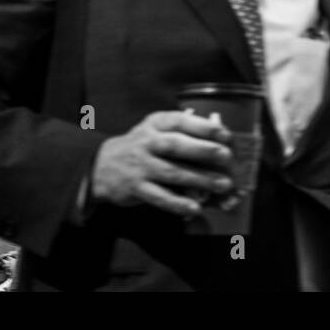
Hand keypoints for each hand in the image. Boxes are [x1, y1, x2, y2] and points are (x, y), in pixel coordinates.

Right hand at [90, 111, 235, 217]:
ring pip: (172, 173)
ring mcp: (141, 166)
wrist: (102, 165)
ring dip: (199, 179)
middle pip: (176, 146)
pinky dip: (179, 204)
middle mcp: (147, 143)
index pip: (180, 121)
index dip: (204, 127)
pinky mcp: (136, 188)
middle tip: (227, 157)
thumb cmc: (142, 146)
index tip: (225, 135)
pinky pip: (160, 197)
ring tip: (222, 184)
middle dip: (203, 151)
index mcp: (156, 124)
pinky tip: (196, 208)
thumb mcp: (156, 129)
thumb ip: (182, 131)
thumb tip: (220, 136)